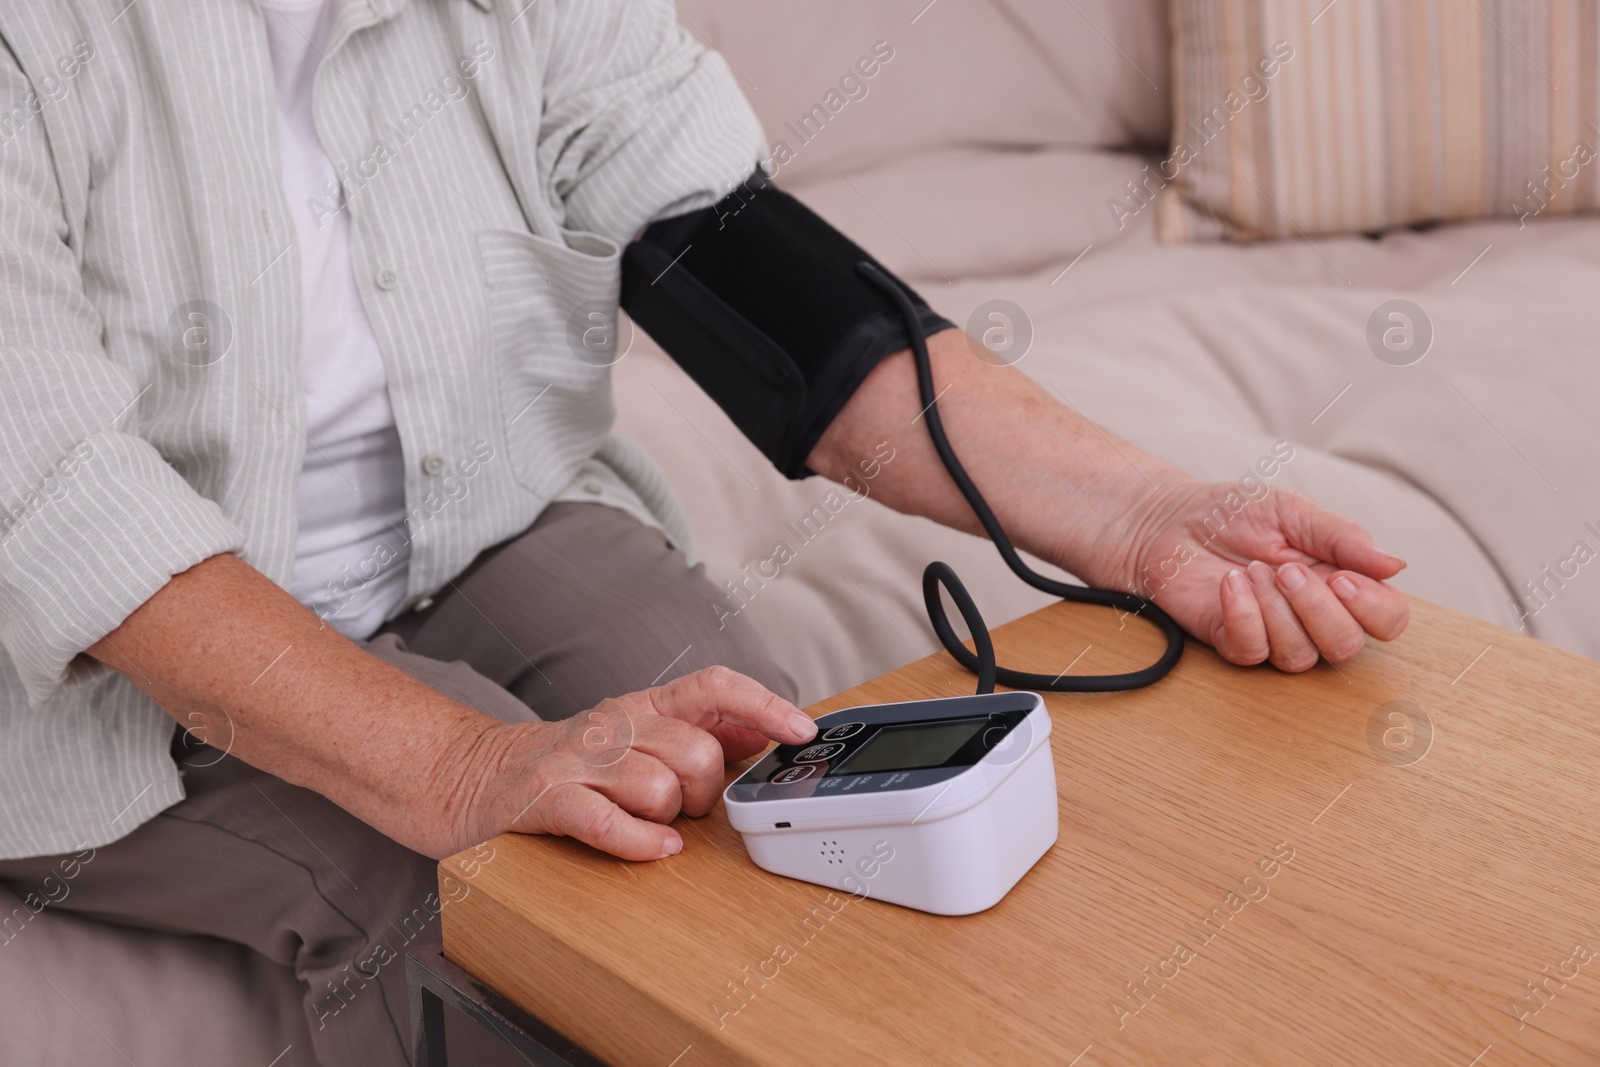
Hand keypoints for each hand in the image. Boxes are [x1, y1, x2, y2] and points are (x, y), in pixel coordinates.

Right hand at [458, 666, 815, 861]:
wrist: (477, 778)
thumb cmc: (574, 765)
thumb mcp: (640, 737)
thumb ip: (700, 733)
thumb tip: (764, 734)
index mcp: (644, 705)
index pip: (713, 686)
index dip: (764, 704)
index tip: (802, 729)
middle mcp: (614, 724)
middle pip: (695, 752)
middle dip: (705, 792)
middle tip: (684, 807)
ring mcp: (579, 761)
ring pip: (660, 789)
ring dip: (667, 819)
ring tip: (649, 824)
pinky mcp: (548, 800)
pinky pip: (610, 822)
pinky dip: (640, 842)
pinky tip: (654, 848)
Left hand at [1105, 478, 1409, 670]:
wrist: (1172, 519)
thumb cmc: (1235, 513)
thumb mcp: (1294, 511)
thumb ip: (1343, 538)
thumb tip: (1396, 565)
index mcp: (1340, 583)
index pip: (1387, 618)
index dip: (1375, 608)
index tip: (1344, 579)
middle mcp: (1312, 616)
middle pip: (1347, 646)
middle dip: (1319, 609)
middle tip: (1286, 571)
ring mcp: (1272, 633)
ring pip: (1300, 656)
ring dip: (1276, 610)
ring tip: (1252, 570)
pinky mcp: (1232, 641)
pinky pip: (1252, 652)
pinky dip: (1243, 616)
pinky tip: (1230, 584)